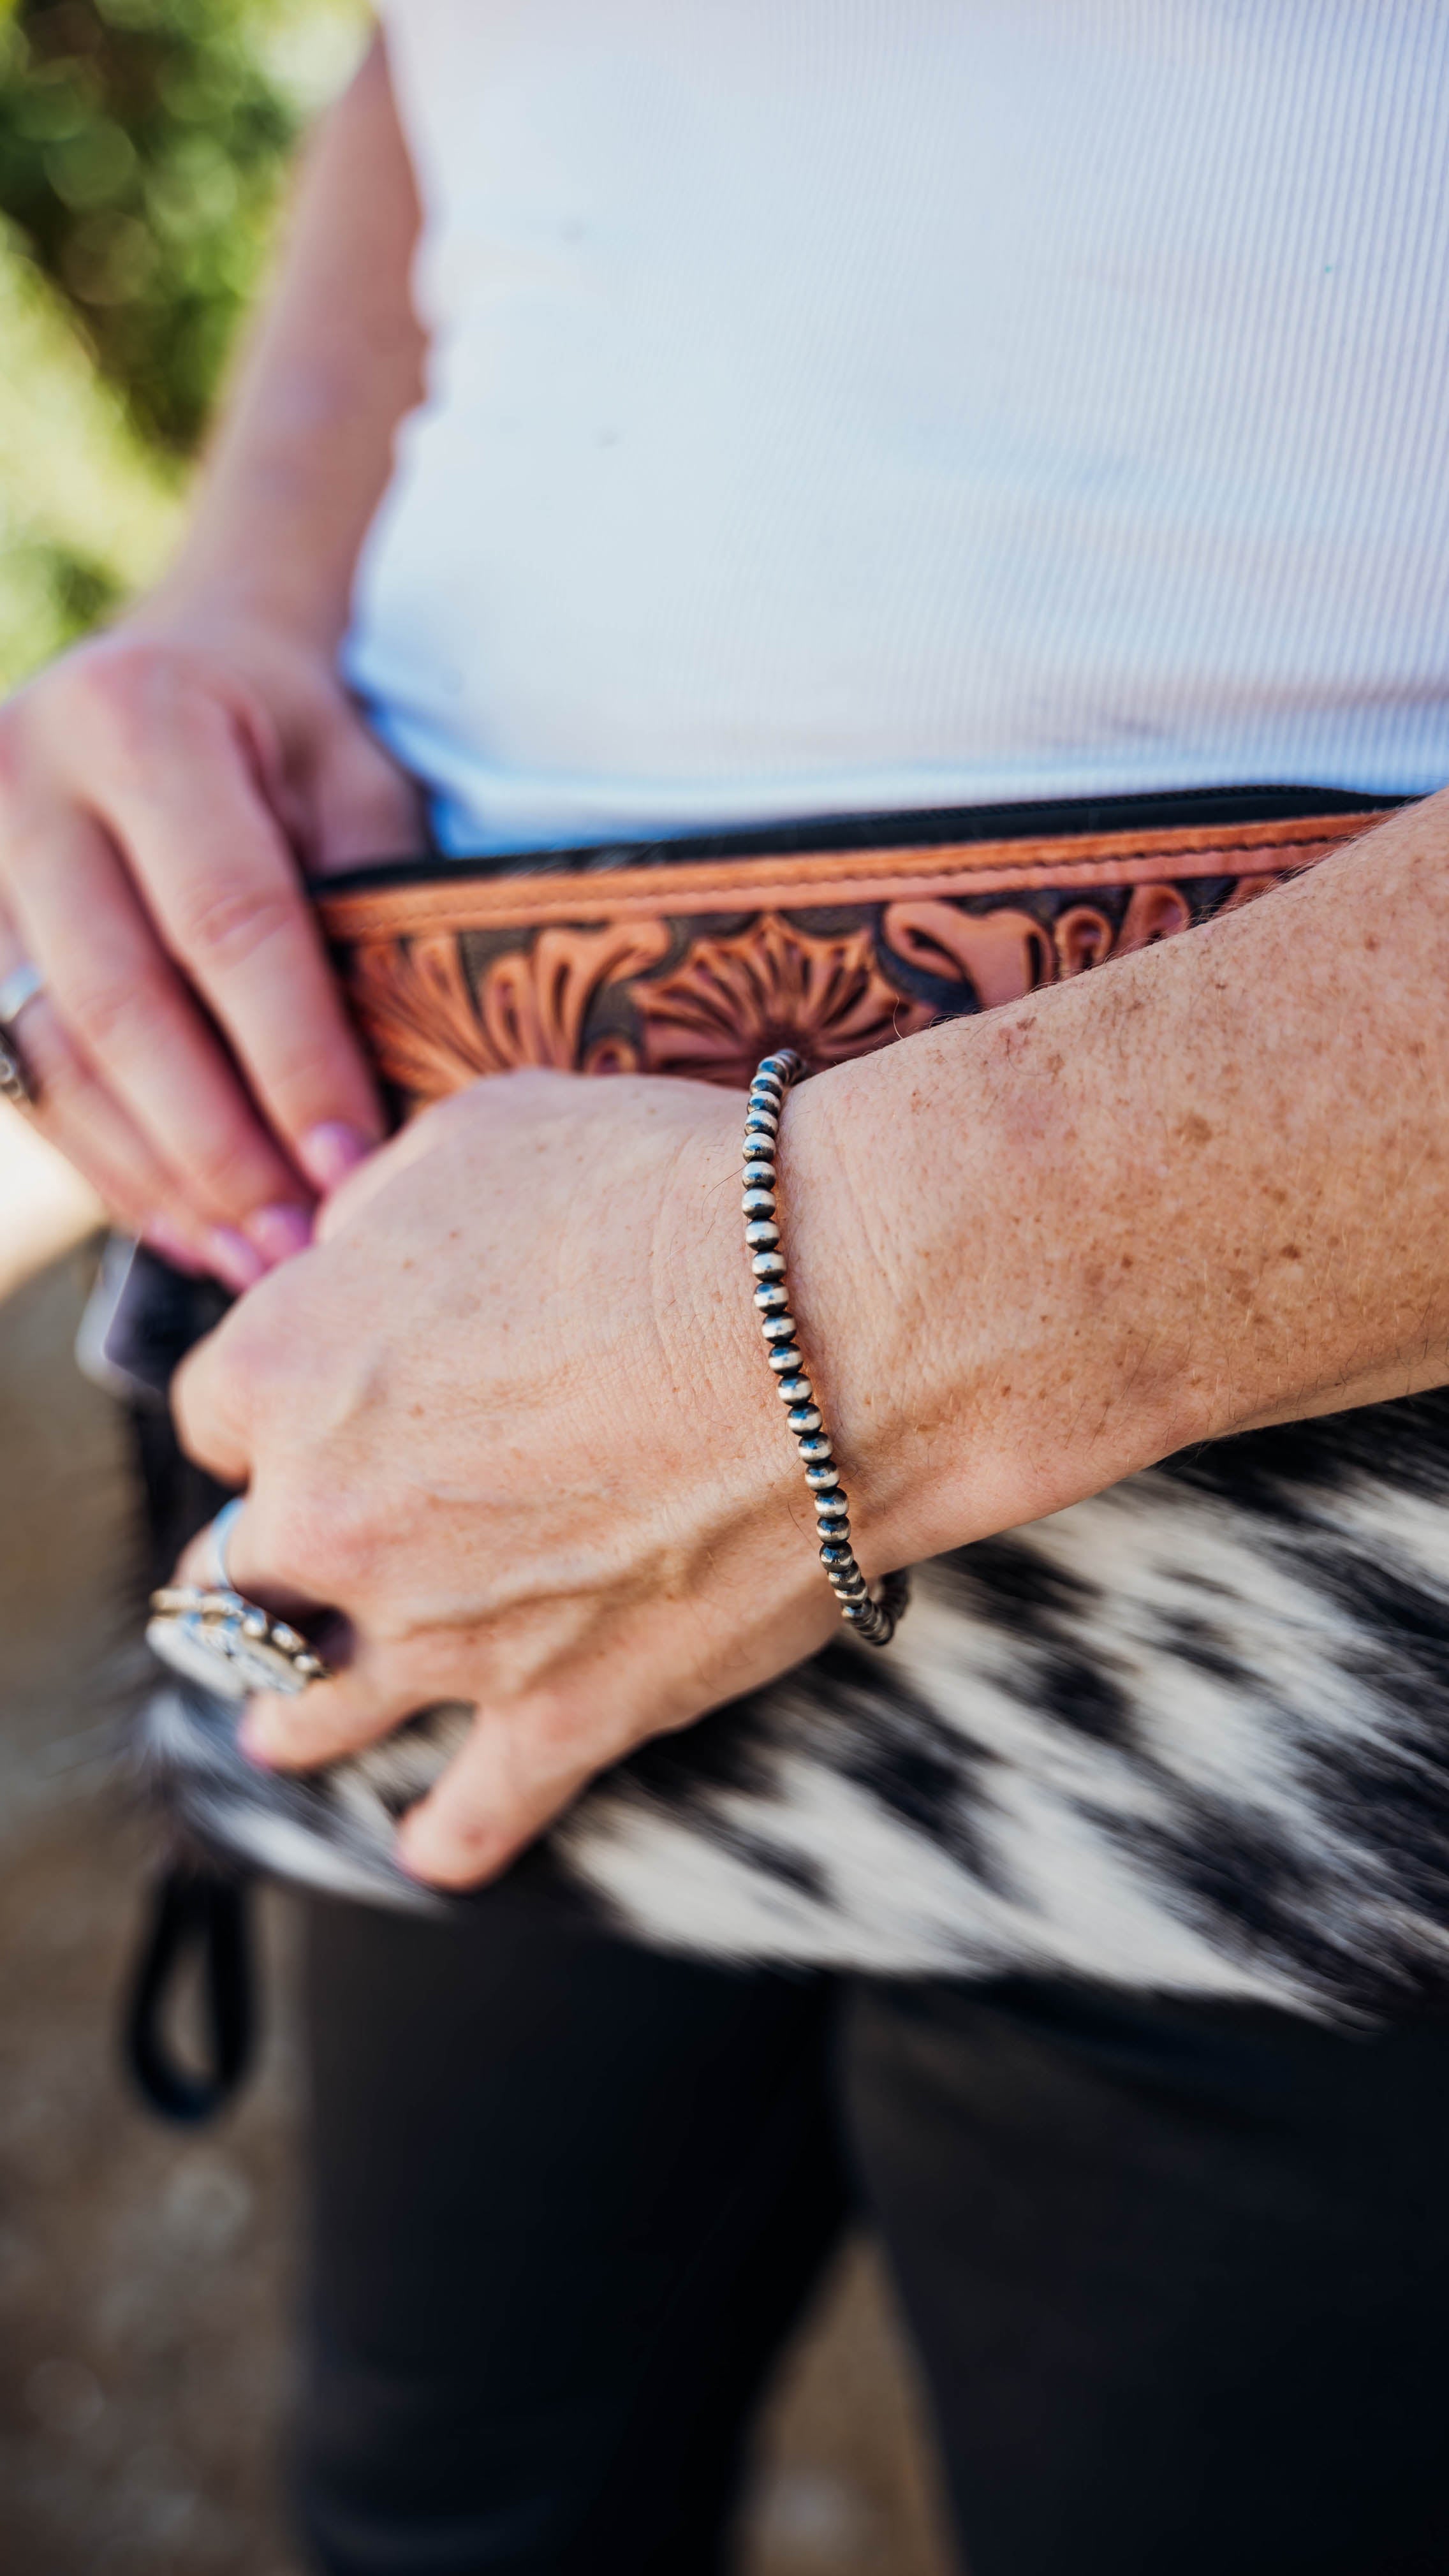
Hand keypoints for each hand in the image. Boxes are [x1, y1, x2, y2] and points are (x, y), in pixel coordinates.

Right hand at [0, 611, 420, 1286]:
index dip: (293, 1059)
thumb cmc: (287, 738)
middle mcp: (24, 781)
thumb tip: (410, 1081)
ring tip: (256, 1263)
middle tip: (304, 1249)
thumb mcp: (352, 778)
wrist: (163, 673)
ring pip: (57, 1060)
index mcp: (140, 718)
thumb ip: (368, 900)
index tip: (359, 1166)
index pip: (228, 923)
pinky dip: (112, 1167)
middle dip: (221, 1147)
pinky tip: (191, 1231)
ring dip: (162, 1179)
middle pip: (123, 1006)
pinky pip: (26, 1080)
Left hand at [170, 1071, 875, 1885]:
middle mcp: (334, 1519)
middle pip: (238, 1568)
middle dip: (267, 1554)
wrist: (837, 1319)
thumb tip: (349, 1251)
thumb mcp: (481, 1136)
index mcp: (288, 1368)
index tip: (329, 1393)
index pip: (217, 1413)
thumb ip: (378, 1212)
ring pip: (307, 1707)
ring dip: (289, 1710)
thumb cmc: (666, 1196)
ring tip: (278, 1727)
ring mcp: (441, 1636)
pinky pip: (475, 1814)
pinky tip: (433, 1846)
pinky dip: (451, 1834)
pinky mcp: (565, 1715)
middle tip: (297, 1553)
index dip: (277, 1400)